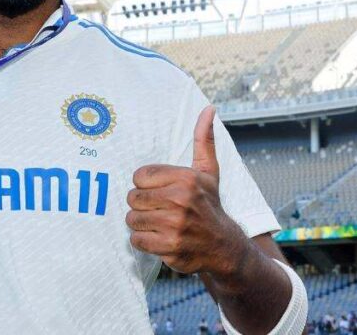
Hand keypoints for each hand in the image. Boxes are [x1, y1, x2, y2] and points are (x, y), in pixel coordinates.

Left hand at [126, 105, 247, 276]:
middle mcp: (180, 201)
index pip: (139, 176)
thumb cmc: (209, 205)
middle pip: (133, 198)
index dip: (146, 185)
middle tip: (159, 209)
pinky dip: (144, 241)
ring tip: (159, 223)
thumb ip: (203, 140)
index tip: (161, 191)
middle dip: (142, 204)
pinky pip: (136, 239)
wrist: (223, 246)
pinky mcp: (168, 247)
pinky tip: (159, 237)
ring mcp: (174, 226)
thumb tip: (208, 109)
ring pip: (132, 219)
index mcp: (186, 179)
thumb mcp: (208, 171)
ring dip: (142, 223)